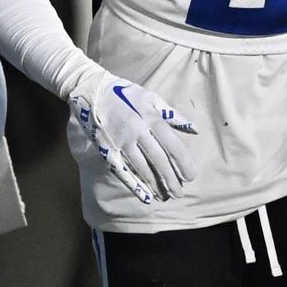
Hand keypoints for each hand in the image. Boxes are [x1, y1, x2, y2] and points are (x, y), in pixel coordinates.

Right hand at [70, 74, 196, 204]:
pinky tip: (145, 196)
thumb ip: (173, 115)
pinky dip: (134, 185)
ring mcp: (120, 140)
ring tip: (165, 197)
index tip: (190, 177)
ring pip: (141, 168)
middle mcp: (137, 130)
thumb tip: (195, 130)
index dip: (183, 163)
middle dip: (171, 179)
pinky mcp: (106, 147)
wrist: (91, 89)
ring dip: (155, 185)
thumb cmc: (124, 93)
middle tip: (179, 194)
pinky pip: (121, 170)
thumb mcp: (151, 98)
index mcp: (150, 117)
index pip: (172, 145)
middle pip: (159, 160)